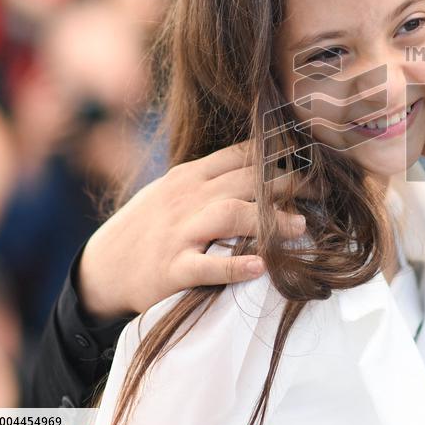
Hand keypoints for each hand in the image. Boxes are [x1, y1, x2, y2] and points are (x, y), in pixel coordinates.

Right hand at [77, 140, 306, 319]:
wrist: (100, 269)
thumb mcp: (175, 191)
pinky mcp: (171, 268)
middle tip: (324, 191)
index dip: (280, 155)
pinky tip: (260, 267)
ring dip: (267, 220)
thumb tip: (262, 166)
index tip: (315, 160)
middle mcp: (187, 198)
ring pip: (228, 215)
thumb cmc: (148, 228)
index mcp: (191, 177)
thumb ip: (213, 179)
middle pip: (245, 182)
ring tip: (299, 228)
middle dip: (288, 184)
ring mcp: (179, 232)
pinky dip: (234, 265)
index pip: (241, 155)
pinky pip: (205, 265)